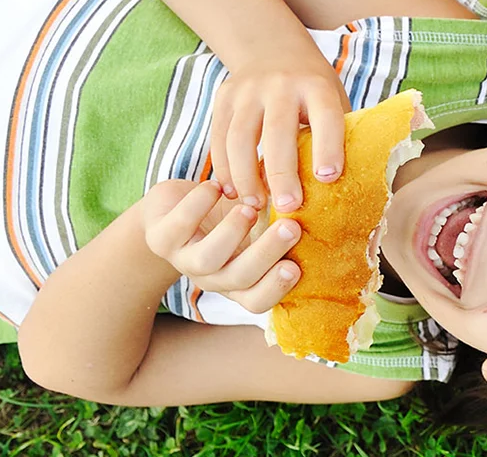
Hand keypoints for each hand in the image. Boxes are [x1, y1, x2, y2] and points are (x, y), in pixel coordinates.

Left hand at [139, 180, 303, 313]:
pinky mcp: (161, 238)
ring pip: (208, 260)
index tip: (297, 266)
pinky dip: (201, 204)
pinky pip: (180, 226)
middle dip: (266, 254)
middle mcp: (212, 277)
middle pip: (239, 279)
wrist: (171, 210)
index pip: (256, 301)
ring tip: (250, 207)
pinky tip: (217, 187)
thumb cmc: (226, 214)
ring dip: (232, 233)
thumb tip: (325, 199)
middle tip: (291, 228)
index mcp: (238, 280)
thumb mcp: (257, 221)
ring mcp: (184, 260)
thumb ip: (284, 218)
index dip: (275, 289)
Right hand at [209, 51, 348, 212]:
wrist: (272, 49)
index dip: (328, 147)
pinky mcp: (223, 98)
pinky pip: (220, 138)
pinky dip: (224, 168)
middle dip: (282, 173)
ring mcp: (248, 90)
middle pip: (277, 132)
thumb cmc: (312, 88)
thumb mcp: (333, 98)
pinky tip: (234, 192)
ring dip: (246, 177)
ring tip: (256, 206)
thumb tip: (348, 183)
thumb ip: (338, 130)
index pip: (325, 117)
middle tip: (288, 206)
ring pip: (240, 138)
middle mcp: (281, 84)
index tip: (327, 178)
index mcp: (316, 86)